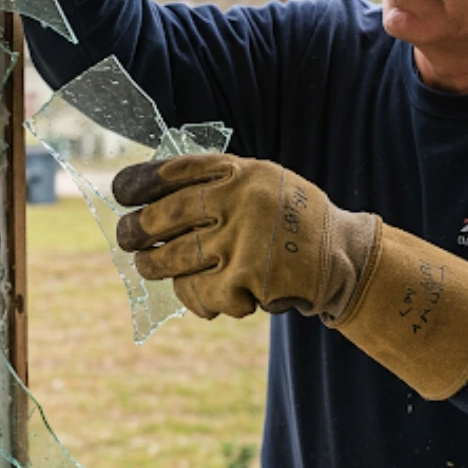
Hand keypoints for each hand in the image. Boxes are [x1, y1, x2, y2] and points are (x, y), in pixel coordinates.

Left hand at [114, 153, 467, 400]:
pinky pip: (198, 292)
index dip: (139, 182)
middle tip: (127, 238)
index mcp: (242, 172)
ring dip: (154, 266)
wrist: (346, 258)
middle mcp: (239, 201)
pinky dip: (195, 297)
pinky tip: (205, 296)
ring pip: (172, 259)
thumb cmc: (297, 221)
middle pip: (162, 217)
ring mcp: (242, 241)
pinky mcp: (247, 279)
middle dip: (135, 231)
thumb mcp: (266, 183)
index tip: (120, 192)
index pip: (174, 171)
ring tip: (150, 266)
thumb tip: (151, 199)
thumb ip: (221, 184)